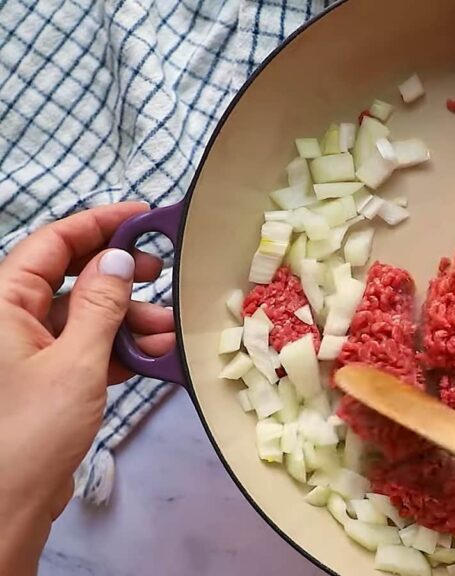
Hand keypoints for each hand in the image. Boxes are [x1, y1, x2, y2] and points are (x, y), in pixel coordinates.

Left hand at [0, 203, 175, 575]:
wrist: (8, 503)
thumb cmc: (30, 429)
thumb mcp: (76, 362)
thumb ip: (100, 306)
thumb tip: (117, 258)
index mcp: (4, 304)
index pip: (51, 243)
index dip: (97, 223)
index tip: (143, 217)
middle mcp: (13, 319)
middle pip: (71, 276)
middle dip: (119, 275)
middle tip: (162, 273)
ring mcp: (32, 350)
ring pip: (86, 314)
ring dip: (129, 319)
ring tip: (169, 331)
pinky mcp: (50, 378)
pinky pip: (90, 347)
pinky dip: (122, 348)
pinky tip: (155, 355)